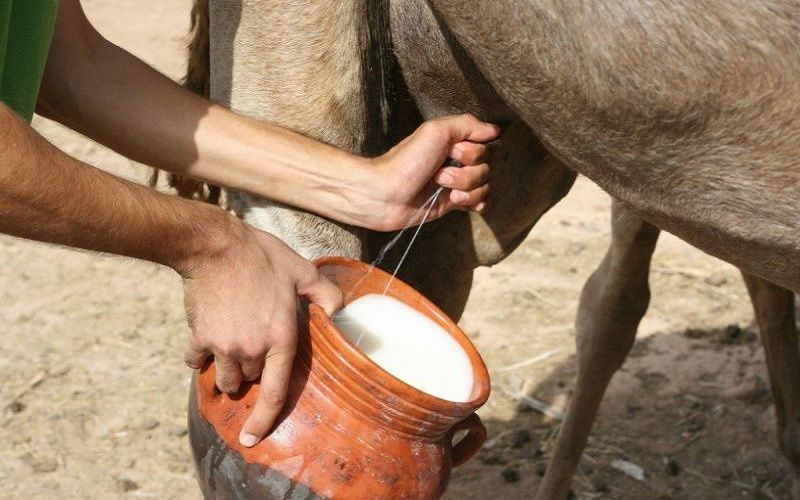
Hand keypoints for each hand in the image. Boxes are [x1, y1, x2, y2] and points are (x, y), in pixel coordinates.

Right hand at [178, 219, 340, 446]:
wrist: (214, 246)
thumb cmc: (262, 256)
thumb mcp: (303, 270)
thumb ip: (326, 295)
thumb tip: (342, 312)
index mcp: (282, 338)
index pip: (276, 393)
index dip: (264, 421)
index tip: (252, 439)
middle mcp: (252, 349)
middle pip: (250, 380)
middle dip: (251, 373)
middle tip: (254, 349)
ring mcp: (224, 346)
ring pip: (224, 376)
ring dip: (227, 371)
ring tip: (231, 350)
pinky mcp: (200, 337)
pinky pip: (196, 360)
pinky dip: (200, 356)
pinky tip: (205, 341)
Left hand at [351, 114, 498, 230]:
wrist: (385, 195)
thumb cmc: (406, 161)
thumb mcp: (436, 131)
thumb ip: (467, 124)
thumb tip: (494, 130)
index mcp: (453, 143)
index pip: (484, 147)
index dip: (471, 153)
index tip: (451, 153)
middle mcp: (456, 162)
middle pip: (486, 168)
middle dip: (465, 174)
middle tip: (438, 174)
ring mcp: (456, 183)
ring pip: (484, 186)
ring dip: (465, 188)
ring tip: (441, 188)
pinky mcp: (453, 203)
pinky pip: (482, 203)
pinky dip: (475, 202)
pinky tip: (457, 201)